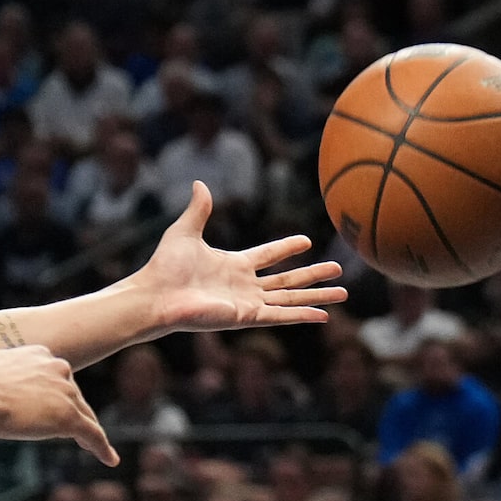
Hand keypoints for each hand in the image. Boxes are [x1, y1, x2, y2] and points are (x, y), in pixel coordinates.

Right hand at [0, 344, 118, 465]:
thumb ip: (6, 375)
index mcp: (41, 355)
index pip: (57, 378)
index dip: (56, 396)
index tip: (52, 408)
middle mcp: (59, 368)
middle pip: (73, 396)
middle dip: (71, 412)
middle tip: (72, 430)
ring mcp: (66, 392)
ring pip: (83, 415)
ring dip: (87, 432)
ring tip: (96, 448)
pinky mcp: (68, 417)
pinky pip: (92, 433)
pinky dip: (102, 448)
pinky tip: (110, 460)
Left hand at [132, 184, 348, 332]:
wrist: (156, 295)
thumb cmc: (165, 267)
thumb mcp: (186, 231)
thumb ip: (199, 209)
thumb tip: (199, 182)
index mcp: (233, 266)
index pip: (268, 256)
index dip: (287, 248)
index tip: (308, 240)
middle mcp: (244, 287)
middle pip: (288, 280)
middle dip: (314, 275)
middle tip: (338, 269)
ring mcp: (247, 304)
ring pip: (291, 298)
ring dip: (318, 295)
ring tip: (344, 293)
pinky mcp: (246, 317)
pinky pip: (281, 315)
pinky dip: (303, 315)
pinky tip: (324, 315)